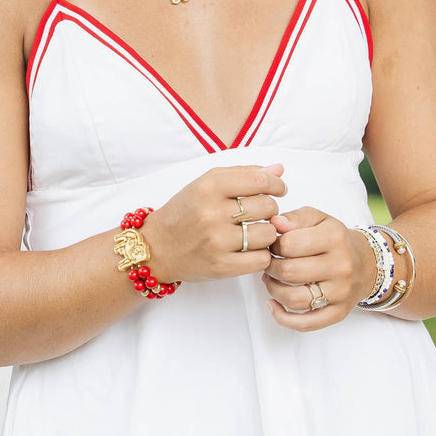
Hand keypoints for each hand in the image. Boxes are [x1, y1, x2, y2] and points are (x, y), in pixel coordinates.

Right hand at [143, 164, 287, 284]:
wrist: (156, 248)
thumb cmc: (184, 213)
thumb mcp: (206, 185)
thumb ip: (243, 174)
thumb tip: (279, 169)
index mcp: (209, 186)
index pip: (260, 180)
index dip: (277, 184)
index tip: (278, 189)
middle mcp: (212, 212)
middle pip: (268, 206)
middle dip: (270, 209)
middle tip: (260, 214)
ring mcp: (217, 241)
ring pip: (268, 234)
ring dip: (267, 233)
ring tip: (254, 233)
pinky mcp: (221, 266)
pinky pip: (261, 259)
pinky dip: (261, 254)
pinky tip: (250, 250)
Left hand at [262, 208, 376, 330]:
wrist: (366, 263)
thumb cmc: (335, 239)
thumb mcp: (319, 219)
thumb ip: (295, 217)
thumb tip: (274, 223)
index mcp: (335, 238)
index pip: (289, 244)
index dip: (272, 244)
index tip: (273, 244)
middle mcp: (341, 266)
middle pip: (290, 272)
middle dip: (270, 267)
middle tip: (268, 263)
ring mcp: (341, 292)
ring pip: (295, 299)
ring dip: (273, 290)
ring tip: (270, 280)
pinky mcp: (338, 313)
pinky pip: (306, 324)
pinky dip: (283, 318)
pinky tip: (272, 305)